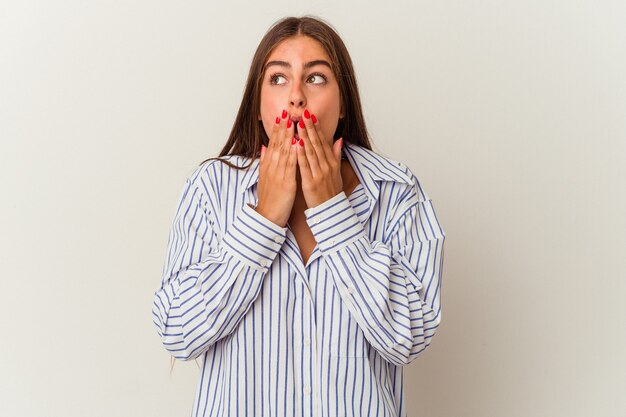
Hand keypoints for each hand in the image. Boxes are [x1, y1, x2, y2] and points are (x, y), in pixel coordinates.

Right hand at [255, 110, 297, 226]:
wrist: (267, 216)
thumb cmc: (269, 198)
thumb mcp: (264, 178)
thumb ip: (265, 161)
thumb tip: (264, 147)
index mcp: (268, 166)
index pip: (273, 144)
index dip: (277, 129)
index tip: (281, 116)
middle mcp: (272, 168)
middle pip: (277, 144)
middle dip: (282, 128)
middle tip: (286, 112)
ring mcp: (278, 174)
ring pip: (283, 152)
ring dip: (288, 136)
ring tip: (292, 122)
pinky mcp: (285, 183)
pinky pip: (290, 166)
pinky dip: (293, 154)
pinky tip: (297, 144)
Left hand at [295, 110, 342, 208]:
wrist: (330, 211)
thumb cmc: (331, 191)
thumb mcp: (337, 172)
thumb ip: (336, 155)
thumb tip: (339, 139)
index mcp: (331, 162)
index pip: (323, 141)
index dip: (317, 128)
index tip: (311, 116)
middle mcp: (326, 166)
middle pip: (316, 143)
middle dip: (310, 128)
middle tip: (303, 113)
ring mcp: (319, 174)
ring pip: (310, 152)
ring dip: (304, 136)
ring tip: (298, 123)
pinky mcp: (310, 182)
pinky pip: (304, 166)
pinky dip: (300, 154)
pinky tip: (296, 144)